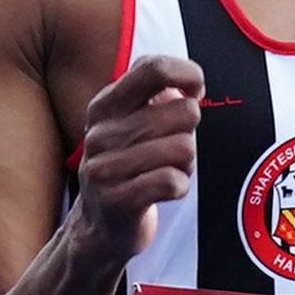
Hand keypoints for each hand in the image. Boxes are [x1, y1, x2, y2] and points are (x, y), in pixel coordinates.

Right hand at [66, 53, 202, 265]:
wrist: (98, 226)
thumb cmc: (126, 167)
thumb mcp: (129, 123)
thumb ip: (155, 94)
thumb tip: (189, 86)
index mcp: (105, 106)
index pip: (153, 69)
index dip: (188, 74)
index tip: (196, 92)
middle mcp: (101, 134)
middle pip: (183, 111)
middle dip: (191, 131)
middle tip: (174, 148)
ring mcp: (105, 168)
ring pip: (184, 148)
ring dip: (186, 163)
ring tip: (166, 170)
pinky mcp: (117, 201)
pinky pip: (174, 181)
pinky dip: (180, 186)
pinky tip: (163, 190)